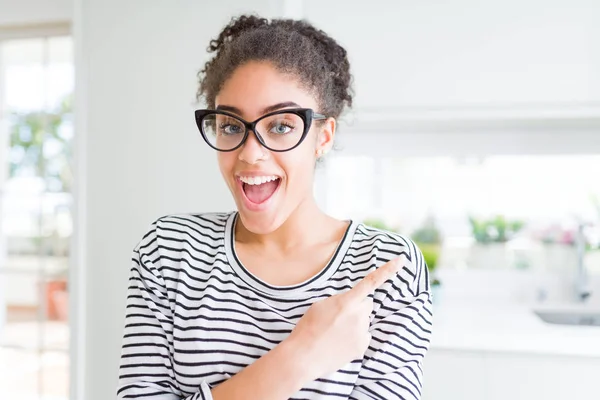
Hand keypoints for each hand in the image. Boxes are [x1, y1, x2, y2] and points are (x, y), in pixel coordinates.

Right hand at [286, 257, 400, 381]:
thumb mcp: (320, 305)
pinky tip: (340, 341)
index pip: (371, 282)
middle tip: (339, 316)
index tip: (402, 260)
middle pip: (367, 304)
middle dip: (358, 306)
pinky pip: (364, 334)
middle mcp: (359, 315)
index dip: (388, 270)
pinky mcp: (363, 346)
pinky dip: (355, 336)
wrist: (304, 356)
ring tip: (336, 331)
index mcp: (347, 301)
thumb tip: (351, 302)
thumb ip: (340, 299)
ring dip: (355, 322)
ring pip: (364, 320)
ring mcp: (362, 331)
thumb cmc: (309, 327)